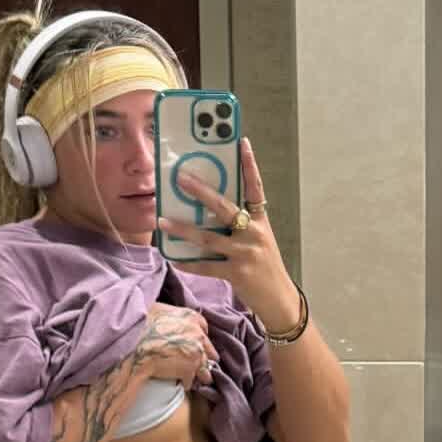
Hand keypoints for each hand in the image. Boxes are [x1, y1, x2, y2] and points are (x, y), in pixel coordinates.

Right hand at [136, 303, 217, 390]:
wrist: (135, 344)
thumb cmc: (142, 325)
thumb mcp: (159, 310)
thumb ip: (172, 315)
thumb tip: (169, 319)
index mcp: (192, 318)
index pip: (203, 328)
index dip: (198, 337)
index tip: (194, 343)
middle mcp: (198, 335)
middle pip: (208, 350)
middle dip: (202, 357)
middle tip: (196, 362)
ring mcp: (196, 354)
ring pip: (203, 369)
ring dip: (199, 374)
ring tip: (194, 379)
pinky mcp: (189, 370)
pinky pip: (190, 380)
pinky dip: (185, 382)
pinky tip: (180, 383)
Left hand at [156, 137, 298, 328]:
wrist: (279, 299)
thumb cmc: (264, 267)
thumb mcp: (259, 240)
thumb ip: (240, 224)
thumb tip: (208, 210)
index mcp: (260, 221)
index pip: (256, 187)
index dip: (249, 164)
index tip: (241, 142)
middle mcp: (254, 233)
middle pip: (225, 207)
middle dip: (201, 192)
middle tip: (181, 179)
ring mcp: (246, 253)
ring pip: (208, 237)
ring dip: (183, 229)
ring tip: (162, 221)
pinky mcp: (237, 273)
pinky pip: (207, 265)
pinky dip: (189, 263)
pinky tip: (174, 258)